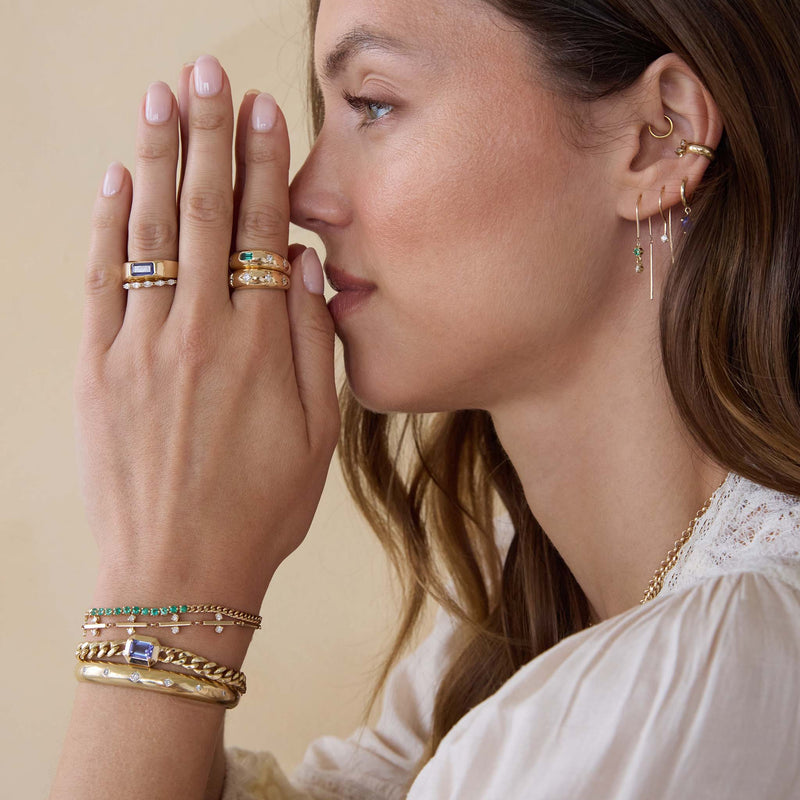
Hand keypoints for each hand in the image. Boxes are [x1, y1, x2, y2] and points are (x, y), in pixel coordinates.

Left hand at [76, 56, 338, 607]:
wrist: (177, 575)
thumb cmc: (260, 511)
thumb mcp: (320, 437)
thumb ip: (314, 347)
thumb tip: (308, 272)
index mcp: (260, 348)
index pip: (261, 231)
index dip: (265, 165)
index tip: (264, 111)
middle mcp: (199, 333)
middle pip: (203, 212)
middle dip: (208, 134)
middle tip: (206, 71)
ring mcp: (141, 348)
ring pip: (149, 231)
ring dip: (156, 158)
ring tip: (160, 98)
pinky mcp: (98, 371)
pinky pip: (102, 280)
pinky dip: (108, 225)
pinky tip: (115, 179)